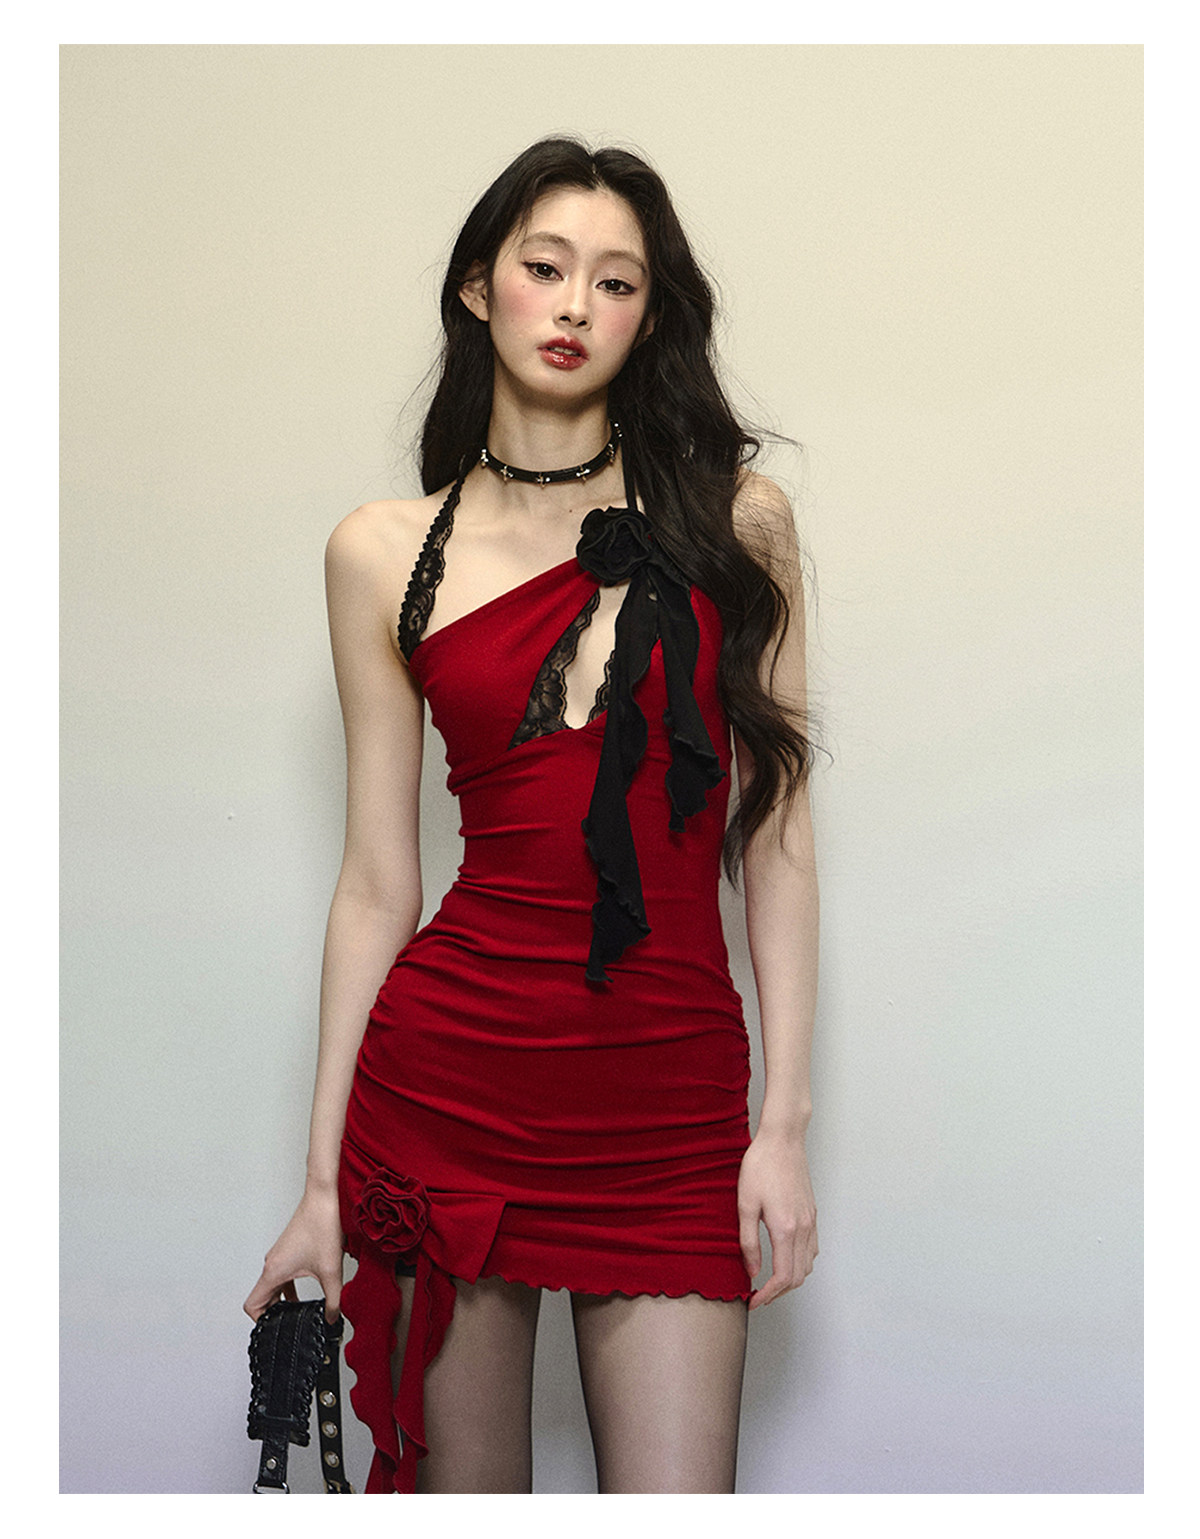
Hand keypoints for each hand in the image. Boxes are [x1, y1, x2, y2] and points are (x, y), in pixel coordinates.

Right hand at [243, 1184, 345, 1323]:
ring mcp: (278, 1256)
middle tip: (290, 1326)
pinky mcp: (287, 1250)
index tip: (277, 1329)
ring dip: (282, 1301)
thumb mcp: (331, 1271)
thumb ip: (333, 1301)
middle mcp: (271, 1264)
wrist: (323, 1199)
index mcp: (274, 1272)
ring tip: (298, 1313)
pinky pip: (281, 1276)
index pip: (252, 1305)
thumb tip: (332, 1319)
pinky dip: (288, 1288)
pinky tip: (306, 1293)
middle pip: (262, 1298)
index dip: (261, 1321)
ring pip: (272, 1287)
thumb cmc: (321, 1228)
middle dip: (274, 1314)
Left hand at [737, 1126, 817, 1309]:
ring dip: (791, 1279)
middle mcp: (803, 1228)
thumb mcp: (745, 1204)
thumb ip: (748, 1242)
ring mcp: (811, 1221)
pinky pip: (812, 1249)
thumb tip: (752, 1271)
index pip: (783, 1277)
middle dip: (779, 1292)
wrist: (782, 1140)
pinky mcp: (813, 1214)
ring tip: (770, 1280)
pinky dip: (801, 1262)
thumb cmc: (761, 1166)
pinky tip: (785, 1257)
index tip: (754, 1300)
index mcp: (785, 1228)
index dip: (768, 1295)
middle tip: (759, 1295)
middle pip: (799, 1277)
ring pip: (808, 1265)